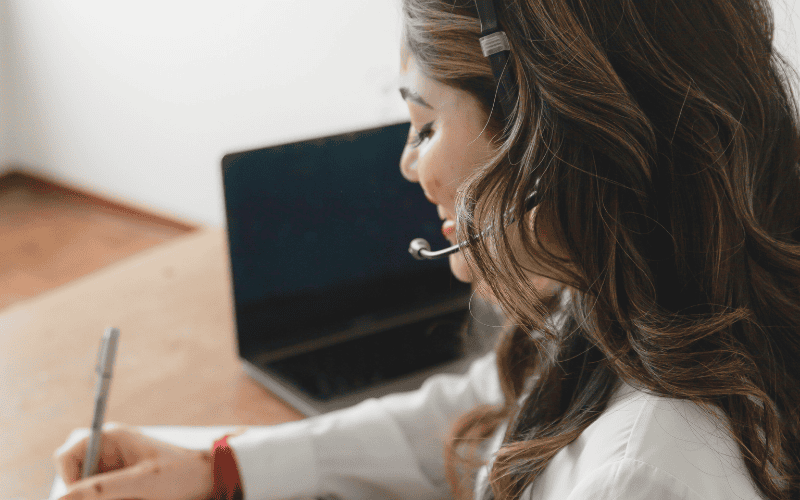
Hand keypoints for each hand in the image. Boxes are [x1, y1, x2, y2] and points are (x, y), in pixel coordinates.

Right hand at [52, 421, 214, 499]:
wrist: (208, 480)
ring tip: (133, 496)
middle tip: (119, 497)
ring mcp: (112, 468)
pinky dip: (114, 499)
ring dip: (104, 498)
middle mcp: (107, 451)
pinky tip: (135, 497)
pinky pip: (104, 495)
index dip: (69, 481)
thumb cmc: (180, 474)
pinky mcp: (119, 484)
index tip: (84, 498)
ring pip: (89, 491)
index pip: (65, 456)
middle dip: (88, 495)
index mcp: (110, 437)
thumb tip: (62, 498)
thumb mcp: (142, 482)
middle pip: (75, 478)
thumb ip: (101, 490)